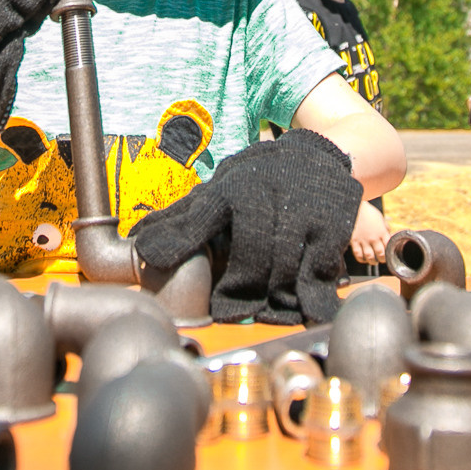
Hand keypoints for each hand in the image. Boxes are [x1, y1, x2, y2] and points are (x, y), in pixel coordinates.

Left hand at [131, 128, 361, 324]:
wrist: (319, 155)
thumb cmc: (260, 179)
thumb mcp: (221, 190)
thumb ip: (184, 220)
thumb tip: (139, 241)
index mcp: (233, 187)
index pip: (202, 219)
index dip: (185, 246)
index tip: (185, 283)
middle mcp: (266, 193)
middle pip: (252, 254)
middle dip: (242, 289)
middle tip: (231, 312)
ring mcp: (302, 210)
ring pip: (285, 265)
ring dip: (275, 298)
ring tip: (266, 314)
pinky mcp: (331, 225)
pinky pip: (319, 269)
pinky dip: (312, 295)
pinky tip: (305, 308)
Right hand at [349, 200, 389, 267]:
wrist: (354, 207)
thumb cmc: (368, 212)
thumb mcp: (380, 218)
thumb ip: (385, 228)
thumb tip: (389, 235)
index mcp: (382, 232)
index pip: (389, 247)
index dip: (390, 252)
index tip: (389, 254)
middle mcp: (374, 238)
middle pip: (381, 254)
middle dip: (382, 259)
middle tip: (381, 259)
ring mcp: (363, 240)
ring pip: (370, 257)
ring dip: (373, 261)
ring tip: (373, 261)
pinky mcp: (354, 241)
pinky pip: (358, 255)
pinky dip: (362, 259)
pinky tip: (364, 258)